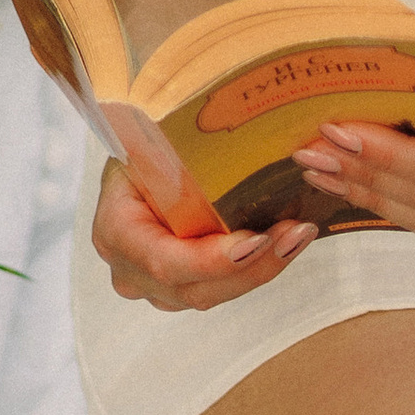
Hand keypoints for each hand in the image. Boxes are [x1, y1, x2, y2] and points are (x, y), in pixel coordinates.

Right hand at [91, 159, 318, 312]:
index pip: (162, 260)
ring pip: (213, 293)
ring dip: (262, 268)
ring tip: (299, 235)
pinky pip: (220, 287)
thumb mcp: (150, 141)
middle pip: (194, 286)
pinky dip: (256, 267)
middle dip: (252, 266)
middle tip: (295, 234)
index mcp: (115, 231)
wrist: (134, 161)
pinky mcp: (179, 287)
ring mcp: (153, 286)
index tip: (256, 242)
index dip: (209, 260)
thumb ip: (174, 150)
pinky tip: (287, 242)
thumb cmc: (142, 146)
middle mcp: (130, 270)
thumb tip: (230, 121)